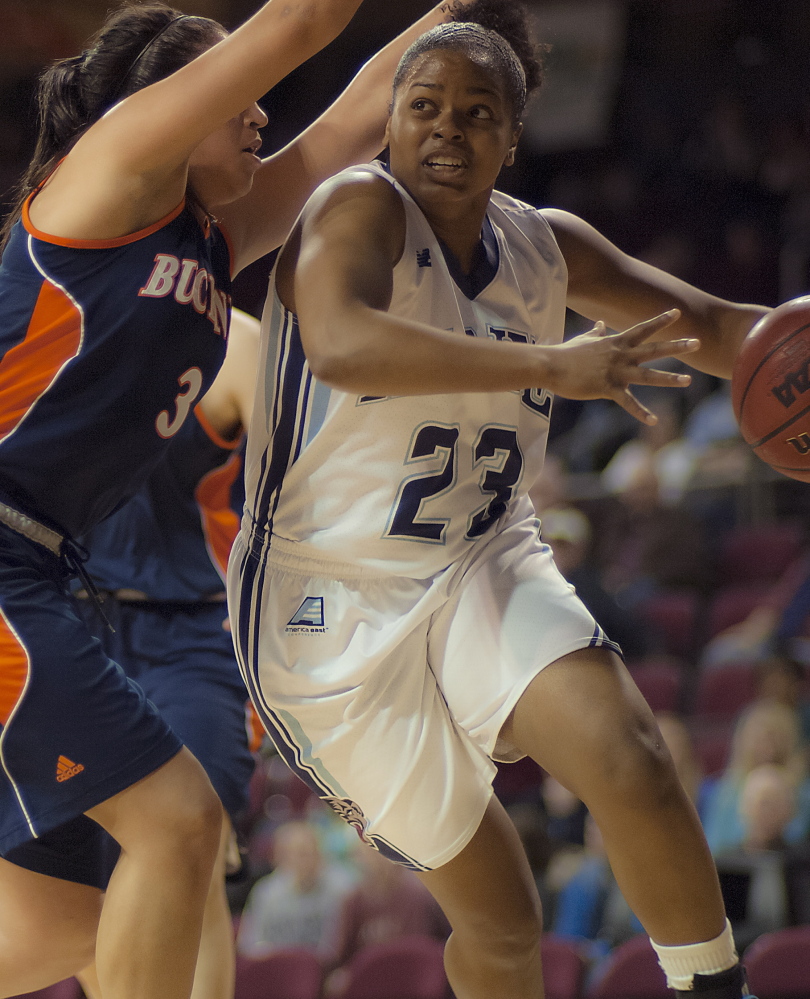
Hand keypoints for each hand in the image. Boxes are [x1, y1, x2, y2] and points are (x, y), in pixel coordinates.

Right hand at [541, 309, 698, 423]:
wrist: (550, 365)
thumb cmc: (565, 353)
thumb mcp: (583, 340)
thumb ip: (596, 333)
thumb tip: (600, 324)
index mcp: (616, 343)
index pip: (642, 329)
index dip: (660, 321)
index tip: (678, 313)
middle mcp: (620, 356)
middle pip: (654, 350)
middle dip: (677, 347)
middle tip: (697, 342)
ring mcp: (615, 372)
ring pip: (648, 375)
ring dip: (669, 378)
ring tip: (688, 380)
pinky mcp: (607, 389)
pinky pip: (628, 403)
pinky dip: (641, 413)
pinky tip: (654, 421)